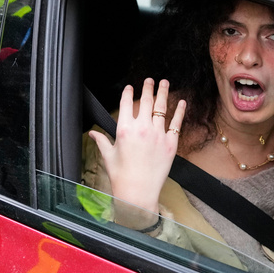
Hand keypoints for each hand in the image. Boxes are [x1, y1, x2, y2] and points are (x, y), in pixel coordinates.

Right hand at [88, 78, 185, 227]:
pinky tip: (181, 102)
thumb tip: (92, 133)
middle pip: (145, 101)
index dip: (127, 93)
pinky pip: (176, 123)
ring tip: (164, 83)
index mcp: (124, 129)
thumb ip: (101, 141)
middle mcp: (141, 128)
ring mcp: (157, 134)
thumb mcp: (108, 156)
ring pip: (161, 108)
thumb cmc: (121, 176)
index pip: (126, 104)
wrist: (138, 192)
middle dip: (147, 88)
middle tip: (149, 80)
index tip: (130, 87)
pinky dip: (179, 111)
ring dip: (163, 93)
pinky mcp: (170, 143)